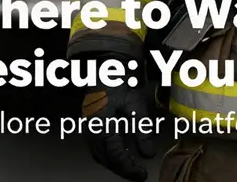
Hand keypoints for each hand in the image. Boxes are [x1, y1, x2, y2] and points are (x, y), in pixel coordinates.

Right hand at [81, 52, 157, 181]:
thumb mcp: (136, 104)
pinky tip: (120, 154)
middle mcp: (90, 130)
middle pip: (106, 160)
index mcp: (101, 125)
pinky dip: (109, 155)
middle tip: (139, 174)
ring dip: (115, 164)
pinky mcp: (88, 125)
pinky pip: (97, 148)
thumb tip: (149, 154)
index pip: (115, 156)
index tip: (143, 174)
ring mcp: (87, 128)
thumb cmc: (120, 82)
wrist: (106, 66)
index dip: (129, 168)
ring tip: (131, 167)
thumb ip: (142, 129)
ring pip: (100, 156)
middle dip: (123, 169)